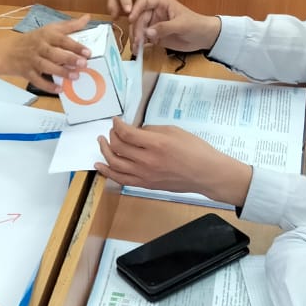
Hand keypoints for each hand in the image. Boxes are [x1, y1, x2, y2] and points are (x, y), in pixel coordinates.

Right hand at [4, 14, 91, 90]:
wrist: (6, 52)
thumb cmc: (31, 40)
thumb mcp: (48, 29)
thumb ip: (69, 25)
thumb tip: (87, 18)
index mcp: (46, 35)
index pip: (62, 39)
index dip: (75, 45)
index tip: (88, 52)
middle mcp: (39, 47)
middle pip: (55, 53)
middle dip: (69, 59)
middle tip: (83, 64)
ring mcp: (32, 60)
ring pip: (47, 66)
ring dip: (61, 72)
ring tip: (75, 76)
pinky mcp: (27, 72)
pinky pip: (38, 80)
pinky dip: (48, 86)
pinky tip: (59, 89)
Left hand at [95, 119, 251, 207]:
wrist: (206, 174)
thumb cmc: (195, 149)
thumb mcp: (174, 131)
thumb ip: (151, 130)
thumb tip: (135, 131)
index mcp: (156, 144)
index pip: (127, 133)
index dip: (117, 125)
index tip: (116, 120)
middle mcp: (147, 160)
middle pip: (118, 147)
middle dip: (111, 136)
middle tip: (112, 131)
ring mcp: (145, 175)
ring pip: (115, 164)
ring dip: (105, 151)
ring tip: (102, 143)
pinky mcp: (145, 185)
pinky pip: (121, 179)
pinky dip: (107, 171)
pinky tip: (99, 165)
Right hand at [127, 0, 220, 52]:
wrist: (205, 37)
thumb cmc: (196, 24)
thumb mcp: (181, 25)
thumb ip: (164, 28)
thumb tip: (148, 32)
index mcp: (162, 3)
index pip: (144, 2)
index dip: (136, 9)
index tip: (131, 19)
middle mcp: (156, 12)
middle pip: (139, 18)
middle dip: (136, 29)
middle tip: (137, 40)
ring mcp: (155, 24)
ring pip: (139, 29)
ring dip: (136, 38)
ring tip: (136, 47)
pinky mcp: (155, 36)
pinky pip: (144, 39)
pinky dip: (140, 44)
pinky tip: (137, 50)